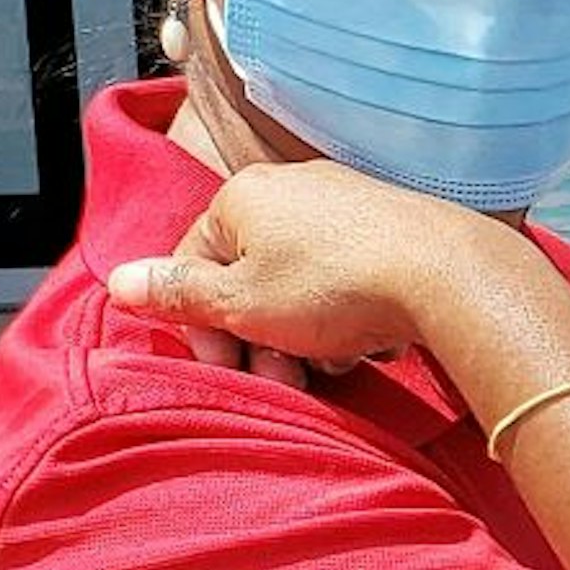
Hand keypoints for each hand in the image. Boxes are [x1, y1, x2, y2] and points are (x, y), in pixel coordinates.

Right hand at [105, 161, 525, 376]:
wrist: (449, 277)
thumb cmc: (336, 287)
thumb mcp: (241, 302)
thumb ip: (178, 293)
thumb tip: (121, 281)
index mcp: (244, 196)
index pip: (193, 263)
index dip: (203, 325)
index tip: (229, 366)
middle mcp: (294, 188)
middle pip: (250, 278)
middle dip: (260, 339)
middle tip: (286, 380)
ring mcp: (347, 205)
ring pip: (301, 287)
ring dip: (307, 337)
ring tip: (335, 361)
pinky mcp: (391, 229)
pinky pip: (348, 282)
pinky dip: (351, 317)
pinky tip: (370, 343)